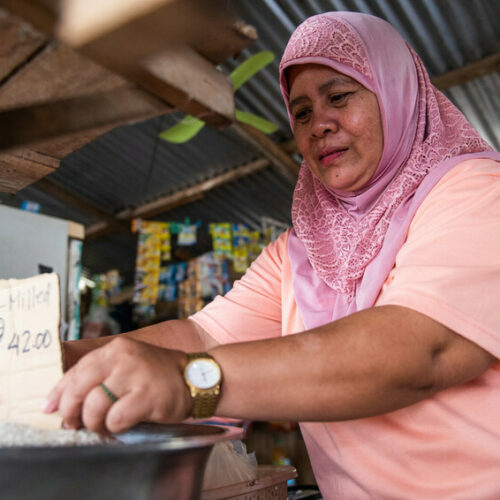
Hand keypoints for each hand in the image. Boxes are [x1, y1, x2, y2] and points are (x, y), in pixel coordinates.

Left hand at [43, 336, 190, 433]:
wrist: (196, 377)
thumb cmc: (156, 375)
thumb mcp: (127, 364)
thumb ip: (99, 376)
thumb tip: (63, 402)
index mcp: (116, 348)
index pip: (76, 371)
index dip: (59, 392)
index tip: (50, 408)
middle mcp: (124, 358)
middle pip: (80, 388)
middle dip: (72, 411)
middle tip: (76, 423)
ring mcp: (136, 376)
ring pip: (95, 406)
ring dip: (94, 423)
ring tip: (103, 425)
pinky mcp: (148, 396)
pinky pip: (116, 419)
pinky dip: (114, 427)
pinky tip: (121, 425)